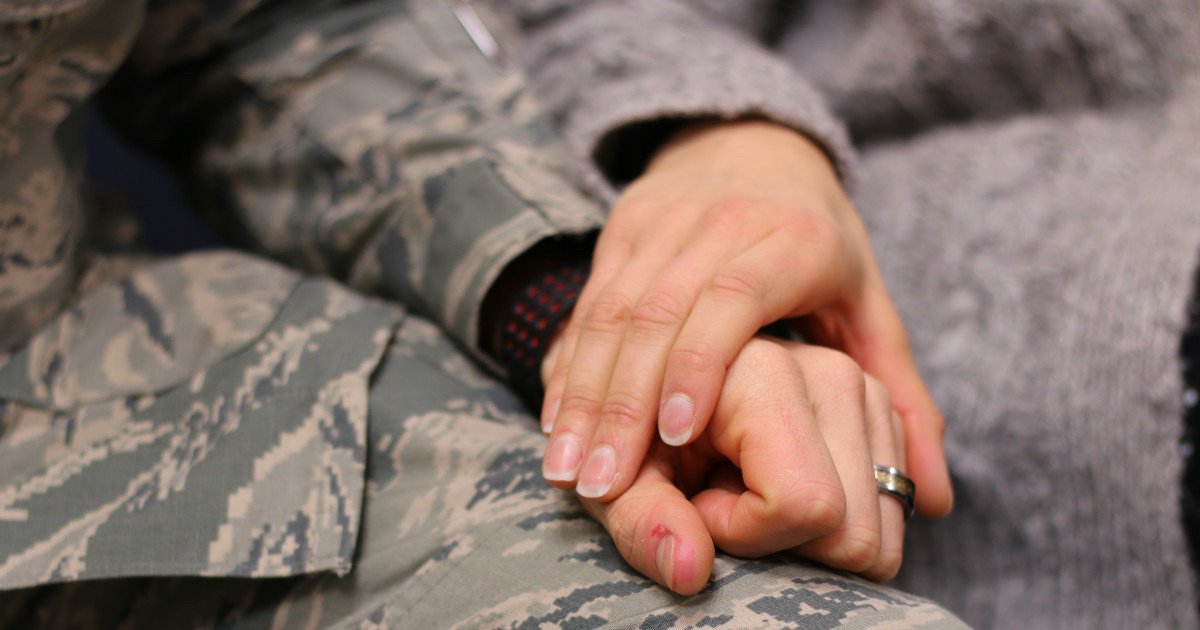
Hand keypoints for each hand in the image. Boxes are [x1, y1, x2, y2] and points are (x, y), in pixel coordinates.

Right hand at [539, 119, 949, 516]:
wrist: (752, 146)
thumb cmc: (819, 242)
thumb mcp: (869, 306)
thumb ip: (897, 397)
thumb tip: (935, 500)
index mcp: (794, 239)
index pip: (732, 297)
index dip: (701, 365)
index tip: (676, 439)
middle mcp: (722, 222)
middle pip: (657, 312)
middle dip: (623, 403)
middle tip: (601, 485)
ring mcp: (663, 221)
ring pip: (610, 310)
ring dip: (583, 393)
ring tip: (566, 470)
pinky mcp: (622, 226)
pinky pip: (587, 301)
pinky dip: (567, 365)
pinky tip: (555, 422)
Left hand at [574, 337, 908, 593]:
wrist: (662, 401)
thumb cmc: (636, 444)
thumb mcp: (621, 484)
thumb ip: (645, 523)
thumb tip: (690, 569)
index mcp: (763, 369)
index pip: (803, 503)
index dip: (741, 530)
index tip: (698, 498)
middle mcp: (829, 369)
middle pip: (851, 528)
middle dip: (785, 541)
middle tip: (725, 496)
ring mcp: (866, 389)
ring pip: (881, 529)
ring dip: (813, 532)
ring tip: (750, 486)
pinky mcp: (880, 412)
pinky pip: (892, 513)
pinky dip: (839, 520)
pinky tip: (783, 482)